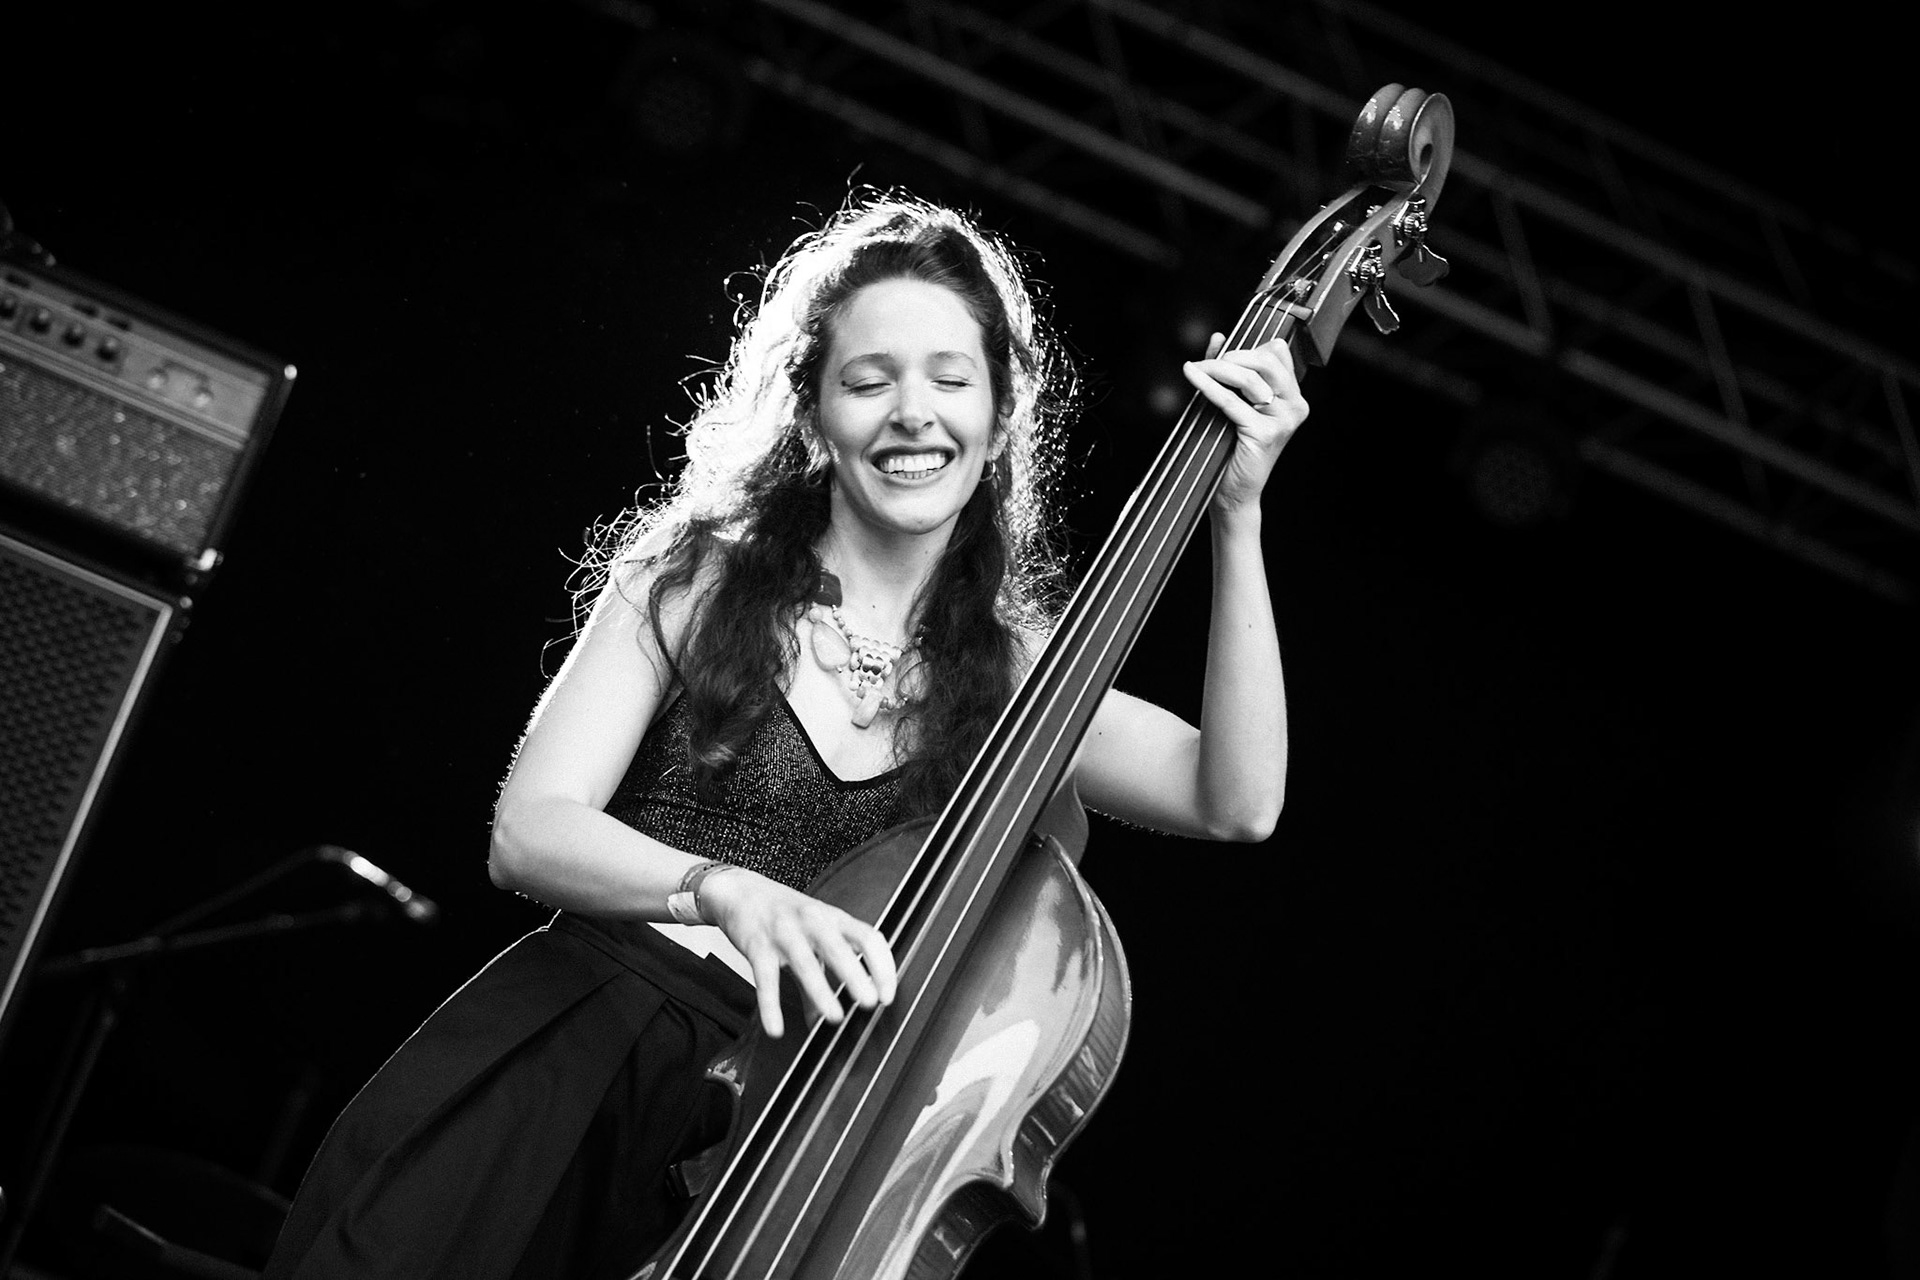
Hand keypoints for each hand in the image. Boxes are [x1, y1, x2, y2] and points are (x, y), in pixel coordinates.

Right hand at [699, 867, 897, 1037]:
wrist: (739, 891)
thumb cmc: (782, 912)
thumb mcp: (809, 938)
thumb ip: (820, 976)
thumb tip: (821, 1019)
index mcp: (833, 918)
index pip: (869, 937)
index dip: (883, 965)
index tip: (888, 993)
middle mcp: (812, 922)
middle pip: (839, 948)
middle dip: (857, 975)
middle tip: (869, 1002)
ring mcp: (784, 932)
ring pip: (805, 962)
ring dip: (821, 991)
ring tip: (834, 1016)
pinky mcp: (757, 945)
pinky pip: (766, 978)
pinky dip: (771, 1006)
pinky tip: (776, 1028)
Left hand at [1182, 332, 1307, 517]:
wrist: (1235, 493)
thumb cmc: (1233, 449)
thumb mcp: (1235, 403)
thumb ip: (1229, 370)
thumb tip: (1218, 337)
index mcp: (1293, 397)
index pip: (1277, 353)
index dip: (1248, 347)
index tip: (1223, 352)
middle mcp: (1295, 406)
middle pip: (1266, 360)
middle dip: (1233, 355)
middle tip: (1207, 361)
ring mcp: (1283, 421)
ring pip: (1249, 378)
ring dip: (1217, 368)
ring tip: (1197, 368)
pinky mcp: (1264, 434)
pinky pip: (1231, 401)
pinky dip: (1208, 385)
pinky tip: (1193, 375)